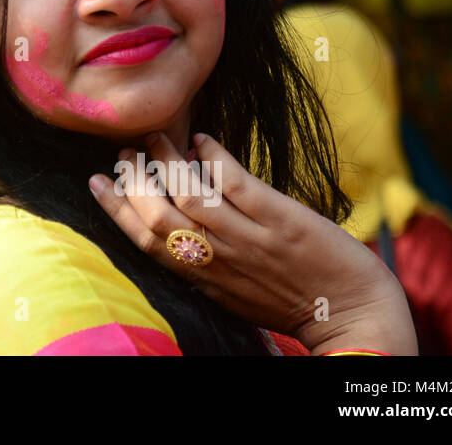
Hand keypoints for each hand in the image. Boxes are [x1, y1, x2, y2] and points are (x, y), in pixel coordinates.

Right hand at [89, 131, 416, 354]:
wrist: (354, 313)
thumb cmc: (294, 301)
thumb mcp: (235, 292)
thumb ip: (205, 262)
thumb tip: (179, 220)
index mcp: (205, 277)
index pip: (147, 242)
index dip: (116, 210)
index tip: (97, 182)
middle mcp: (221, 259)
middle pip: (159, 218)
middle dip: (134, 182)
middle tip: (125, 154)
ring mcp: (251, 240)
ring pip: (192, 196)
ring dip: (167, 162)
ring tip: (157, 138)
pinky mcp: (282, 222)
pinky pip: (237, 184)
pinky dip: (214, 158)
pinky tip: (203, 139)